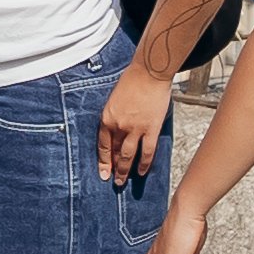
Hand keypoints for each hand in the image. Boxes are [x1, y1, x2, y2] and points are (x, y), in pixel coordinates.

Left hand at [96, 65, 170, 186]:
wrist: (148, 72)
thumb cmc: (132, 81)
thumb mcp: (114, 100)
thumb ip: (115, 117)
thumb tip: (118, 133)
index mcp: (107, 118)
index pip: (102, 145)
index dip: (103, 161)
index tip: (103, 172)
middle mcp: (119, 126)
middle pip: (114, 153)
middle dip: (113, 169)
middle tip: (114, 181)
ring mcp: (135, 129)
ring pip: (128, 156)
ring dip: (125, 170)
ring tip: (123, 181)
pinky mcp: (151, 128)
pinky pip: (147, 151)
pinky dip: (144, 164)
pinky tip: (142, 172)